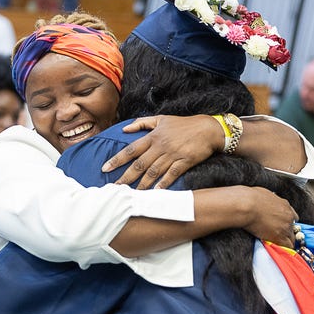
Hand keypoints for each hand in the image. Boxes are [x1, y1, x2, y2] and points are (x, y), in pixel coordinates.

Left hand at [102, 115, 224, 188]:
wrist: (208, 128)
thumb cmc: (183, 124)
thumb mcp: (161, 119)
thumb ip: (142, 123)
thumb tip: (125, 129)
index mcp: (153, 136)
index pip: (131, 150)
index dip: (117, 159)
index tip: (105, 168)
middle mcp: (160, 146)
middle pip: (140, 164)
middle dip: (126, 177)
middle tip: (115, 188)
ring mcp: (173, 155)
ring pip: (154, 172)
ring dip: (142, 184)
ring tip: (132, 194)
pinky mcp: (185, 161)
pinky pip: (172, 174)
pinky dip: (163, 184)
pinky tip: (155, 192)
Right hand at [240, 187, 297, 247]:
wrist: (246, 205)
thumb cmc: (250, 198)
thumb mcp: (263, 194)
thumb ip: (269, 200)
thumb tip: (265, 200)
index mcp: (284, 205)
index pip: (293, 217)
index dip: (286, 222)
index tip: (281, 225)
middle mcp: (288, 216)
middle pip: (293, 228)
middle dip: (286, 232)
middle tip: (276, 235)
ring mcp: (285, 227)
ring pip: (291, 239)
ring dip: (284, 241)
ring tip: (276, 243)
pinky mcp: (279, 237)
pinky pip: (287, 246)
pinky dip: (283, 248)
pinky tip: (277, 248)